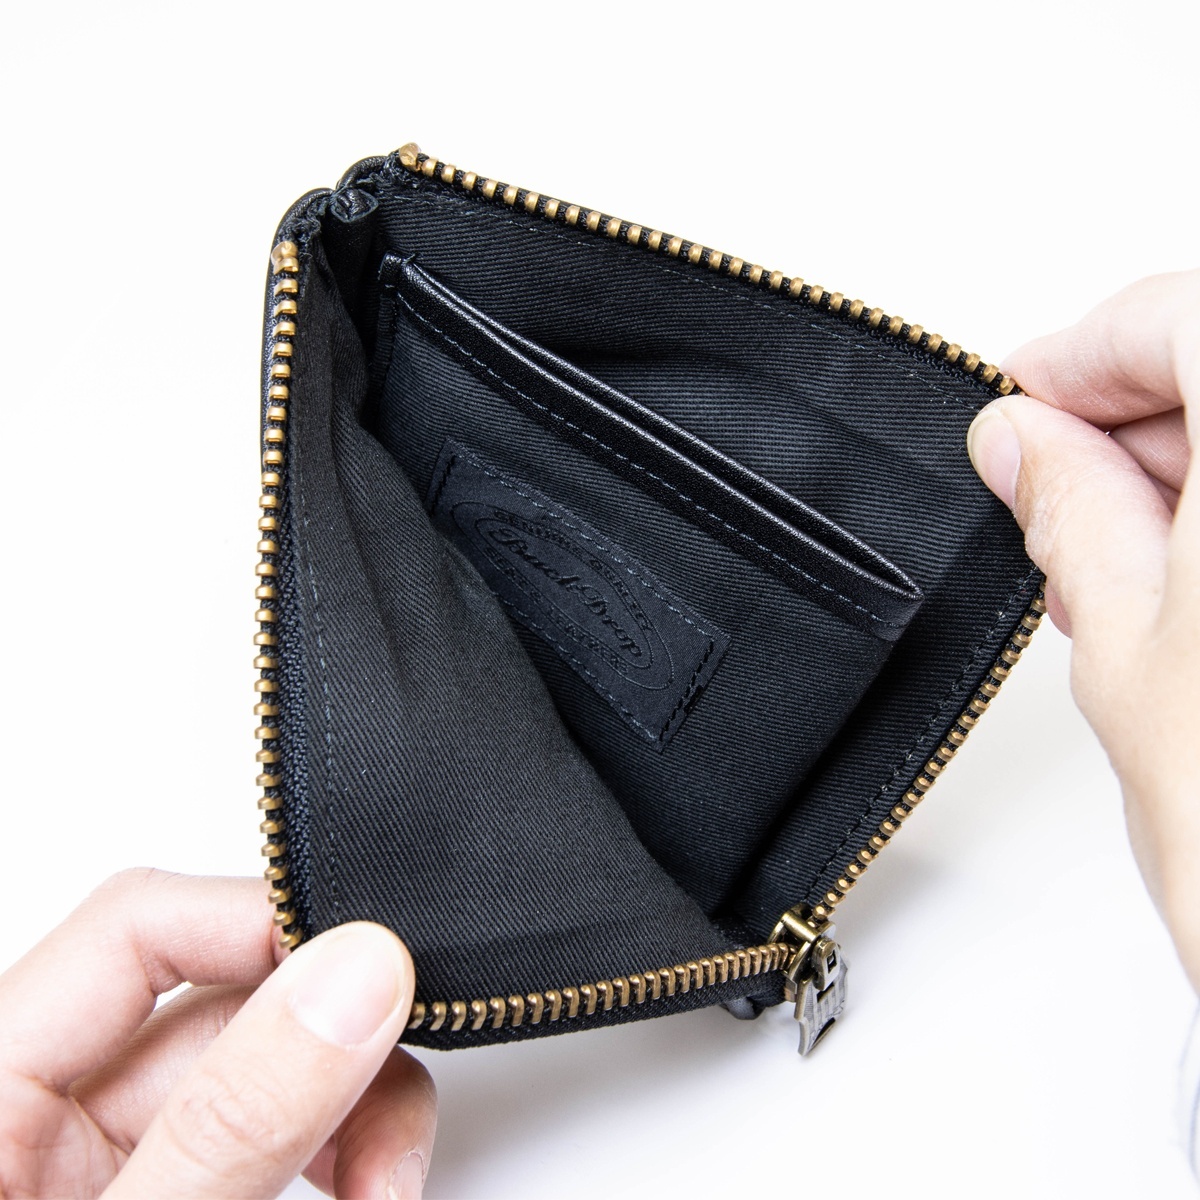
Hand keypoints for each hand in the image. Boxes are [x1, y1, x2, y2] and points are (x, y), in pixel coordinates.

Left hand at [0, 869, 436, 1197]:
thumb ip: (228, 1120)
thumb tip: (352, 977)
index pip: (138, 925)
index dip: (264, 923)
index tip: (378, 970)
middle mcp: (45, 1117)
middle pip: (230, 1005)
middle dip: (339, 1050)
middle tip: (396, 1111)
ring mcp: (109, 1168)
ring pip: (272, 1071)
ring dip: (357, 1114)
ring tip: (388, 1184)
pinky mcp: (167, 1196)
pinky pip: (273, 1138)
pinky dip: (338, 1157)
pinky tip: (365, 1190)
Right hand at [967, 269, 1199, 991]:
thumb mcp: (1126, 647)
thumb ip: (1068, 509)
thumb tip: (1023, 439)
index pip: (1184, 317)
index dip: (1084, 349)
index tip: (1021, 395)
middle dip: (1135, 413)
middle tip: (1048, 481)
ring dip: (1194, 466)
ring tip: (1113, 554)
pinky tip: (1191, 575)